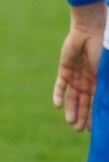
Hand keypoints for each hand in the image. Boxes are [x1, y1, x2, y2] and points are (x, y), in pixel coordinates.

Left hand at [55, 5, 106, 131]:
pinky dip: (59, 95)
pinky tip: (57, 106)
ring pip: (72, 97)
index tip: (93, 128)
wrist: (91, 31)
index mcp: (100, 81)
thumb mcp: (107, 71)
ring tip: (70, 123)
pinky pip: (61, 85)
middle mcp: (88, 81)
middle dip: (82, 116)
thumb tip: (106, 101)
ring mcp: (76, 75)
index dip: (95, 114)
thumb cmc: (104, 49)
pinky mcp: (65, 69)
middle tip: (78, 129)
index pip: (97, 102)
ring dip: (71, 109)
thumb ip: (106, 86)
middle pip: (84, 102)